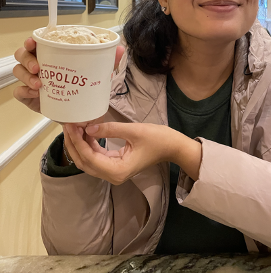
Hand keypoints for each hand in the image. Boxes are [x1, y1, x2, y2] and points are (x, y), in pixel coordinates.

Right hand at [13, 38, 124, 113]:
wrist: (81, 115)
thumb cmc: (85, 89)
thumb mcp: (99, 76)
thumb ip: (109, 62)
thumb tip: (120, 48)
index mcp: (53, 56)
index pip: (37, 43)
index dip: (32, 40)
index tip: (33, 41)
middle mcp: (39, 65)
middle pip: (23, 55)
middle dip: (27, 58)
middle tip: (38, 67)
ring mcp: (32, 81)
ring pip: (19, 71)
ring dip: (26, 75)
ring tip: (39, 84)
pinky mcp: (30, 97)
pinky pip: (19, 92)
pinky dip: (23, 91)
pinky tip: (34, 93)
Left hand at [63, 122, 201, 184]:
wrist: (172, 147)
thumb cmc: (157, 139)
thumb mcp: (133, 131)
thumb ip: (109, 129)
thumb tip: (87, 127)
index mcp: (116, 171)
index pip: (88, 157)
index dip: (77, 141)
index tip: (70, 125)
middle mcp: (112, 176)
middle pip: (84, 162)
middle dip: (73, 144)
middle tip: (67, 124)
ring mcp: (113, 172)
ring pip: (88, 161)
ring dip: (79, 144)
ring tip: (73, 126)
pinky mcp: (115, 165)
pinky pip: (96, 157)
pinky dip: (88, 145)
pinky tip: (85, 132)